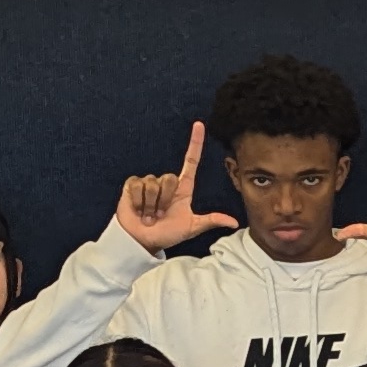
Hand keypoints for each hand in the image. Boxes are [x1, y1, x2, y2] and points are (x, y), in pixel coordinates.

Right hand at [118, 121, 242, 253]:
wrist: (143, 241)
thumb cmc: (167, 234)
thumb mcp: (191, 227)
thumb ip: (211, 221)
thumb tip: (234, 223)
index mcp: (183, 188)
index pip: (191, 160)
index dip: (195, 142)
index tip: (199, 124)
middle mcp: (167, 182)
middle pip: (170, 179)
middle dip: (165, 201)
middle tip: (161, 216)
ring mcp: (149, 182)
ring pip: (154, 184)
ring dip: (151, 205)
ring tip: (149, 215)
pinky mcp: (133, 185)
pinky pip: (138, 185)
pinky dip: (139, 201)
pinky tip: (138, 210)